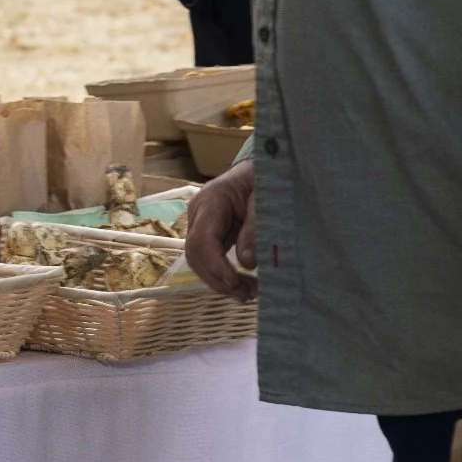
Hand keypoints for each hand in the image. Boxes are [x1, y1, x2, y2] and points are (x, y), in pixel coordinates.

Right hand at [184, 159, 257, 301]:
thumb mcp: (267, 200)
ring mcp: (202, 223)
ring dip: (219, 281)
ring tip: (246, 294)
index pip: (201, 240)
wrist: (266, 166)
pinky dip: (222, 275)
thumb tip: (247, 262)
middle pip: (194, 254)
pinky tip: (241, 285)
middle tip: (246, 295)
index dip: (215, 266)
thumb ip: (256, 228)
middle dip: (216, 279)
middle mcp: (199, 213)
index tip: (236, 284)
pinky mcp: (211, 232)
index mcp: (211, 201)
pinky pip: (209, 258)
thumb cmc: (267, 179)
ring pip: (198, 260)